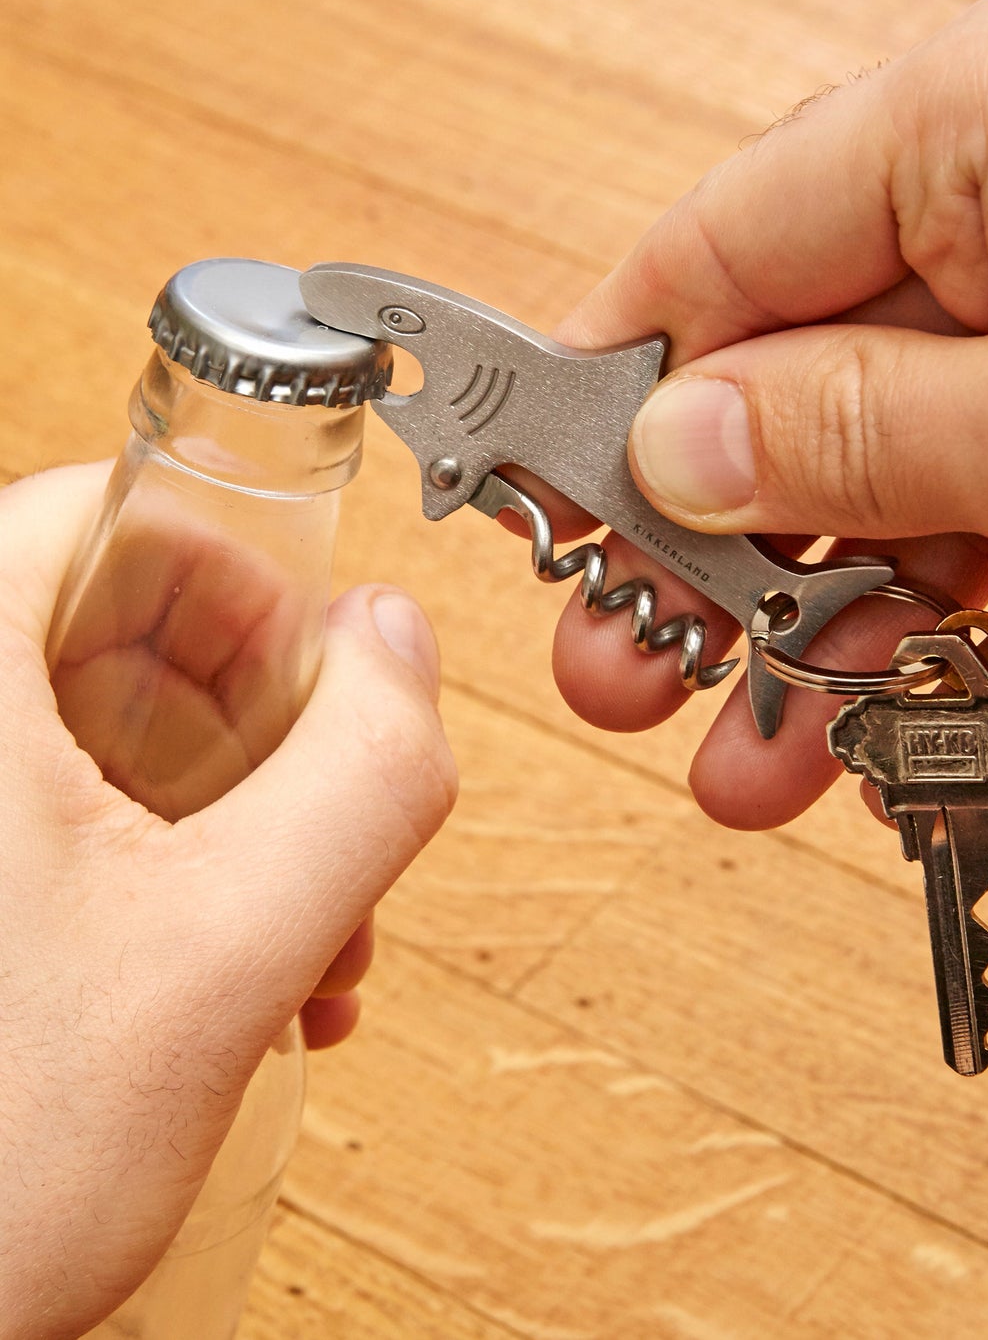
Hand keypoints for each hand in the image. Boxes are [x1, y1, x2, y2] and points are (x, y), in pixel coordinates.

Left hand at [0, 464, 456, 1338]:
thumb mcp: (228, 954)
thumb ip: (359, 776)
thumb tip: (398, 646)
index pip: (99, 515)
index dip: (236, 569)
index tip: (310, 665)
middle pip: (124, 628)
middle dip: (267, 727)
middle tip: (323, 822)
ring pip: (119, 737)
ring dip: (246, 816)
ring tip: (309, 933)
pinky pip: (88, 823)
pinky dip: (188, 872)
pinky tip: (256, 972)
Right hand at [543, 0, 987, 826]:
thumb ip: (844, 431)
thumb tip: (681, 446)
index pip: (733, 235)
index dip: (618, 377)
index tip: (540, 491)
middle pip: (811, 364)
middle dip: (719, 540)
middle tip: (634, 664)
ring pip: (908, 458)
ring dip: (829, 614)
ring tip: (755, 751)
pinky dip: (947, 614)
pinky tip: (883, 723)